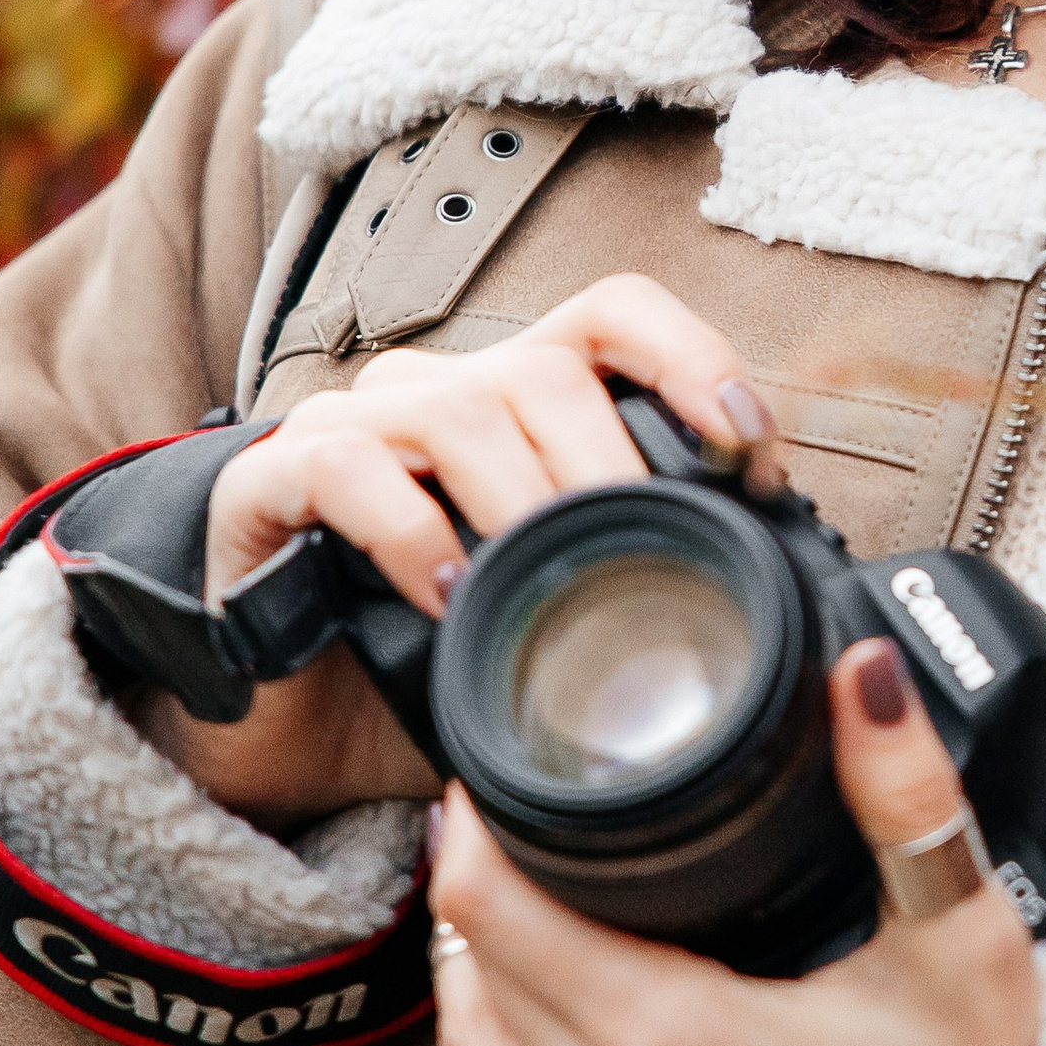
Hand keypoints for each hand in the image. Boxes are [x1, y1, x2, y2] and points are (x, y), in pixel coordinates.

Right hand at [139, 279, 779, 831]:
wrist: (285, 728)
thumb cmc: (427, 664)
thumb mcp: (551, 631)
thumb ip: (640, 605)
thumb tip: (776, 628)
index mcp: (519, 404)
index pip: (615, 316)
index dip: (691, 356)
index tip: (749, 449)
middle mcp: (439, 394)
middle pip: (547, 371)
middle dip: (616, 466)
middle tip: (649, 559)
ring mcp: (349, 429)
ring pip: (459, 411)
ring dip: (523, 500)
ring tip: (550, 580)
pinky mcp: (269, 484)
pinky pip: (347, 470)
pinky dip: (411, 532)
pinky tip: (450, 597)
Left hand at [430, 638, 1038, 1045]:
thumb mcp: (961, 939)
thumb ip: (903, 791)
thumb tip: (863, 673)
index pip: (495, 917)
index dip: (473, 831)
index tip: (488, 779)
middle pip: (479, 985)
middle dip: (482, 891)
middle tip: (512, 819)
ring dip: (491, 985)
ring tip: (524, 910)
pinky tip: (588, 1026)